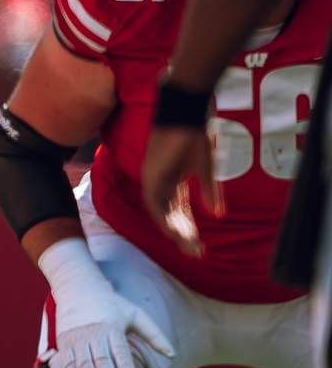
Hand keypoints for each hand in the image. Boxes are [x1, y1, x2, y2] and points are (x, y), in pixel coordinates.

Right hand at [48, 263, 175, 367]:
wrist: (78, 288)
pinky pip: (66, 363)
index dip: (123, 366)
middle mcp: (93, 332)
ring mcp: (77, 337)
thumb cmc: (112, 304)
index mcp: (112, 326)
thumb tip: (173, 354)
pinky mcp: (64, 341)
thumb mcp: (135, 315)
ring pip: (82, 363)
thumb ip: (154, 335)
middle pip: (99, 359)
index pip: (119, 350)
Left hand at [140, 123, 217, 255]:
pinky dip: (164, 218)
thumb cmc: (194, 137)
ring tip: (189, 247)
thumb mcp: (205, 169)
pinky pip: (154, 203)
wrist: (184, 115)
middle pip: (169, 216)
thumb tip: (218, 214)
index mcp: (172, 183)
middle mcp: (159, 184)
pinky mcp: (150, 176)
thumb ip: (208, 192)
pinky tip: (175, 232)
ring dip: (174, 231)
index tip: (199, 245)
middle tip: (196, 252)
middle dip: (183, 235)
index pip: (178, 211)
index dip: (188, 228)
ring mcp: (153, 180)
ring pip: (160, 214)